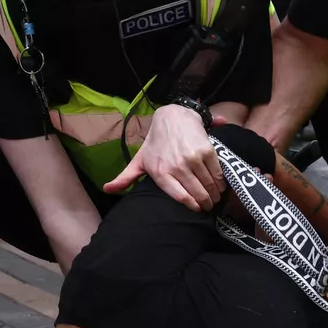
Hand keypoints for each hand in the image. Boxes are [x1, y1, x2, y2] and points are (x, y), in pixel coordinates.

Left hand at [102, 105, 225, 211]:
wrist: (172, 117)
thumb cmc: (155, 142)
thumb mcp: (139, 159)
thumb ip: (125, 177)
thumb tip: (107, 190)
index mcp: (160, 172)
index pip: (180, 198)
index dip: (192, 207)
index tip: (197, 210)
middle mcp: (176, 166)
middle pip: (197, 194)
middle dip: (206, 204)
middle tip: (209, 206)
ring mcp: (192, 158)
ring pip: (208, 185)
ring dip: (215, 195)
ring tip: (215, 198)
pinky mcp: (205, 150)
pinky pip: (216, 173)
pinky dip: (220, 183)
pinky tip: (219, 186)